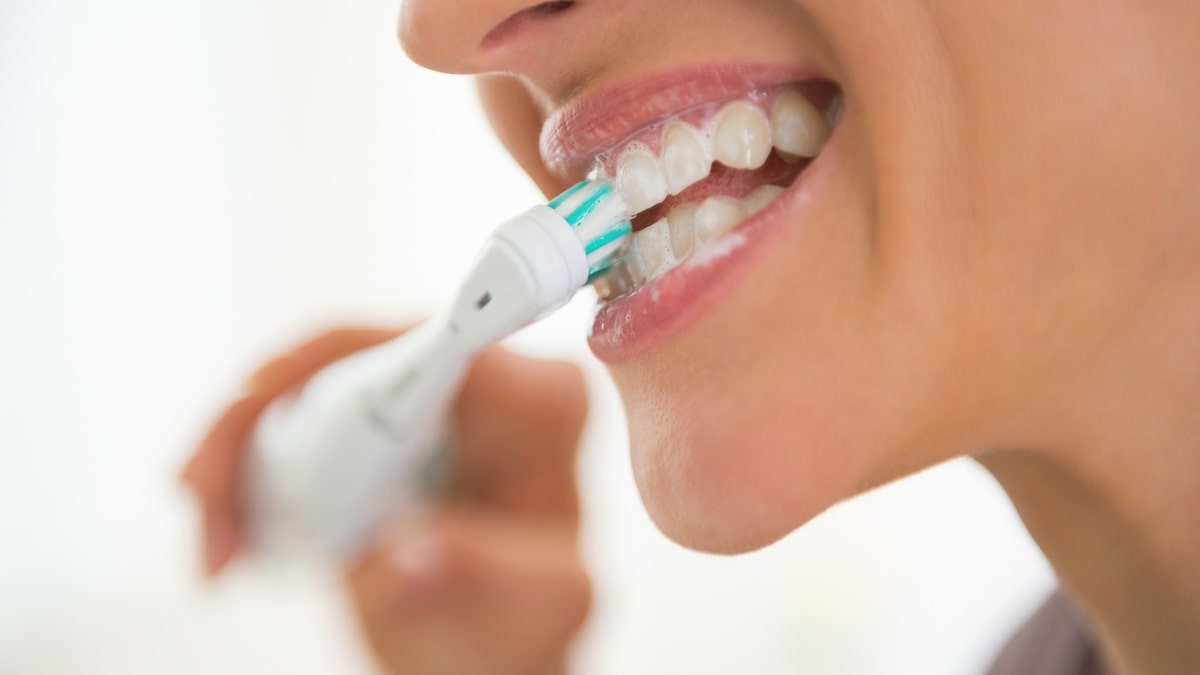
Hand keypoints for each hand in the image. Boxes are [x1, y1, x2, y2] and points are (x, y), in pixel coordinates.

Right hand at [182, 328, 591, 674]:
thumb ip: (476, 579)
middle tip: (208, 512)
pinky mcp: (382, 415)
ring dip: (235, 456)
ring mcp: (429, 392)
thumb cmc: (528, 625)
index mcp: (541, 404)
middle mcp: (488, 378)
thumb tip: (399, 557)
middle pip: (345, 354)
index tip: (256, 394)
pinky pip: (292, 415)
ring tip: (216, 548)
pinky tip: (228, 532)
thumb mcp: (530, 613)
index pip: (431, 340)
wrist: (494, 649)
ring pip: (300, 383)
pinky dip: (246, 471)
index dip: (333, 356)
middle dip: (255, 423)